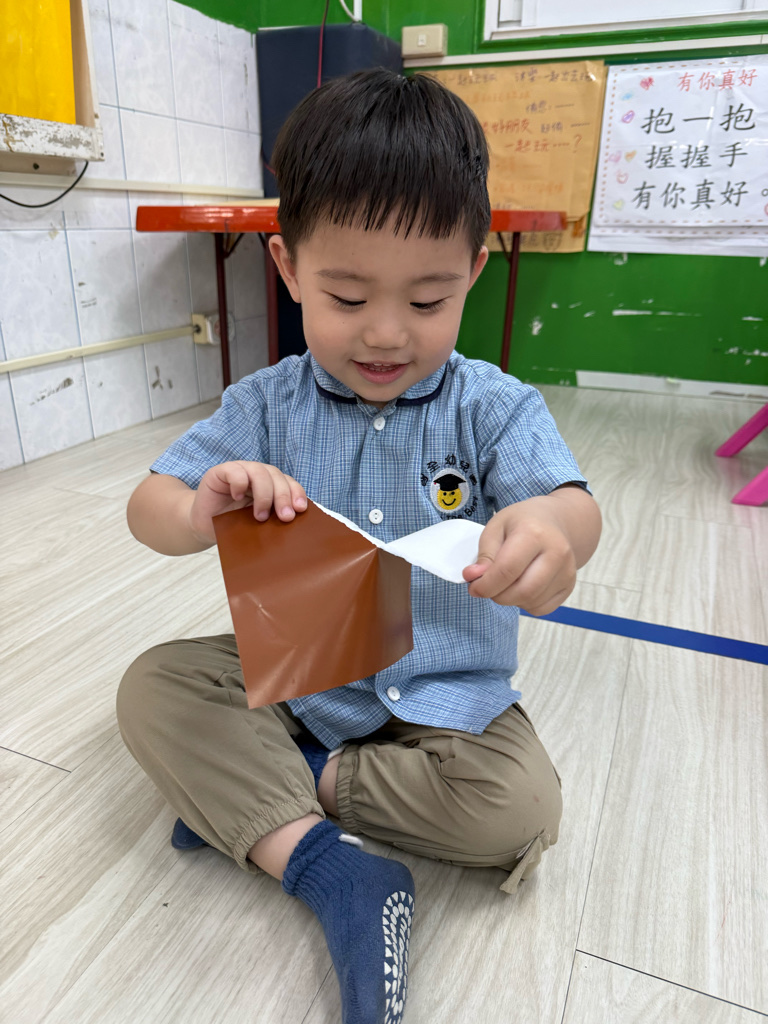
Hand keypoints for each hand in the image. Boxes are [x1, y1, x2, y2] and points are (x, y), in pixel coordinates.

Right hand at [188, 461, 306, 544]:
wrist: (205, 527)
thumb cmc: (233, 525)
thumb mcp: (258, 523)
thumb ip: (274, 517)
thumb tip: (294, 521)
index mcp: (269, 484)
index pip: (288, 482)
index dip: (296, 493)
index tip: (300, 509)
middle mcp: (256, 474)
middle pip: (276, 475)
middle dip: (283, 496)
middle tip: (285, 517)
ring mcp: (239, 470)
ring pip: (259, 471)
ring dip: (264, 494)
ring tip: (260, 516)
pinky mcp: (220, 472)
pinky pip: (235, 471)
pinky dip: (239, 483)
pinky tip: (238, 498)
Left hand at [462, 499, 576, 614]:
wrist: (555, 521)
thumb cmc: (522, 523)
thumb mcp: (497, 526)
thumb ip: (485, 554)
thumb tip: (473, 577)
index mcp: (534, 533)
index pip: (507, 570)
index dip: (486, 585)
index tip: (474, 587)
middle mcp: (557, 552)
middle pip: (523, 591)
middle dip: (497, 596)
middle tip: (488, 586)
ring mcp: (567, 571)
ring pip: (531, 602)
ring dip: (510, 600)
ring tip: (505, 582)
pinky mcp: (570, 585)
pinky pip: (542, 609)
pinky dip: (525, 604)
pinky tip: (521, 586)